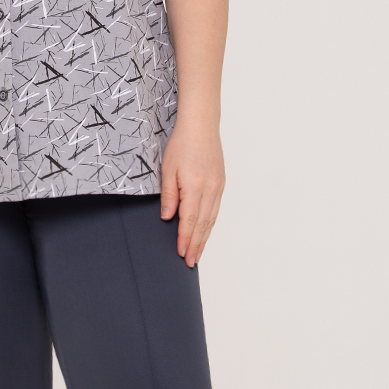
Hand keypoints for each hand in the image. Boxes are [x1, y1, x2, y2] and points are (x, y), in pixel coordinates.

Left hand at [160, 122, 224, 265]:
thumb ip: (168, 195)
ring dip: (204, 238)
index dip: (185, 239)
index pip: (189, 220)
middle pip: (203, 224)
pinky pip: (215, 210)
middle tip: (190, 262)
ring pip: (211, 219)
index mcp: (195, 186)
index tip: (182, 254)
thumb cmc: (181, 144)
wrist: (201, 126)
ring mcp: (218, 187)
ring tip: (198, 253)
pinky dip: (210, 225)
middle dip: (196, 245)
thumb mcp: (167, 169)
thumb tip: (167, 218)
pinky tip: (205, 233)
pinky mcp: (221, 184)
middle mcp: (210, 189)